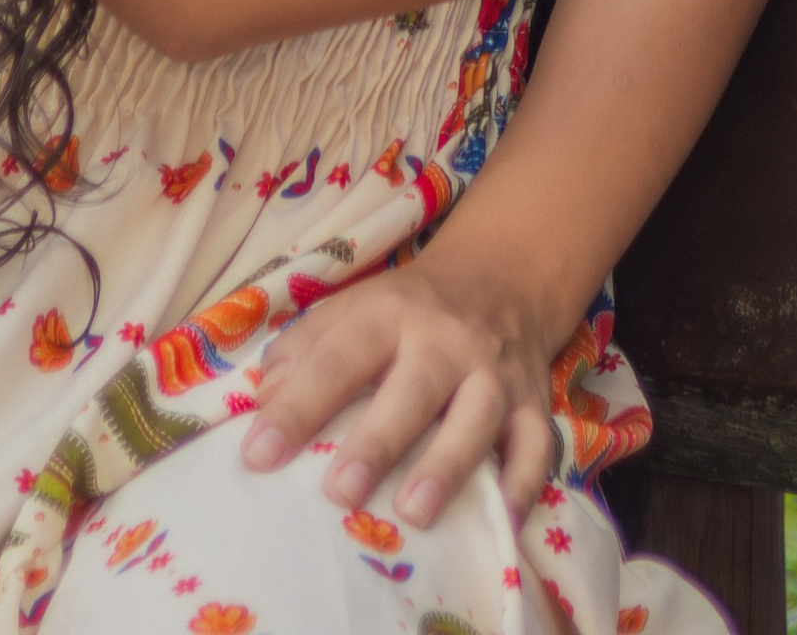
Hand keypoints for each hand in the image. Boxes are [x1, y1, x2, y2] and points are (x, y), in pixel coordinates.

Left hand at [241, 232, 556, 531]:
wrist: (501, 275)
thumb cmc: (407, 310)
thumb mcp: (352, 308)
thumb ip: (304, 348)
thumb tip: (264, 400)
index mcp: (390, 314)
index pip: (338, 357)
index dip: (298, 406)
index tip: (258, 456)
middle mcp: (446, 340)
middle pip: (415, 387)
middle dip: (379, 440)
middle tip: (341, 492)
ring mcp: (495, 372)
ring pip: (478, 415)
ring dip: (449, 463)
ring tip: (414, 511)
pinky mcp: (533, 403)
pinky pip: (538, 443)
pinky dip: (526, 482)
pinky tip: (503, 519)